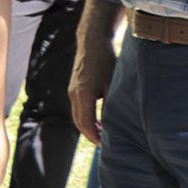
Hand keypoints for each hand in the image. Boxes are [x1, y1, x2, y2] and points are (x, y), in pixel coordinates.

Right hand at [70, 29, 115, 146]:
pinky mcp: (75, 86)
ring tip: (103, 132)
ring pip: (78, 115)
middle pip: (79, 123)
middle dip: (91, 135)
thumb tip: (114, 122)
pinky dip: (87, 116)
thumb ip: (111, 104)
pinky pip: (78, 107)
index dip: (96, 137)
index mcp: (83, 97)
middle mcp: (74, 95)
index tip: (106, 145)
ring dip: (89, 126)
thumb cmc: (106, 61)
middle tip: (105, 143)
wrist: (92, 42)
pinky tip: (99, 116)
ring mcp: (72, 91)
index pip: (86, 124)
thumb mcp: (113, 84)